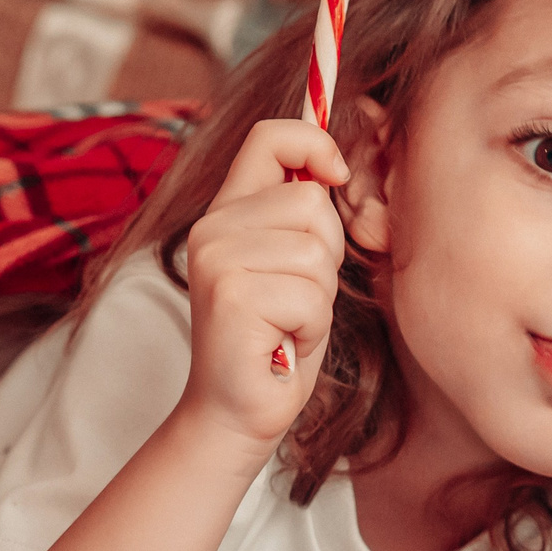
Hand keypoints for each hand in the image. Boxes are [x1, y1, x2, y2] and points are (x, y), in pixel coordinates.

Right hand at [178, 119, 347, 448]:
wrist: (236, 413)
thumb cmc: (276, 342)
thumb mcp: (294, 266)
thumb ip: (302, 217)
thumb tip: (336, 165)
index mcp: (227, 212)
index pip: (269, 136)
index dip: (315, 142)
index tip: (338, 175)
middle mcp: (213, 228)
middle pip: (311, 202)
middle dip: (327, 256)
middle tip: (296, 299)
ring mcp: (217, 260)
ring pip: (317, 251)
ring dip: (320, 299)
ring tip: (288, 323)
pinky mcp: (232, 296)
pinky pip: (312, 296)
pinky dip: (312, 327)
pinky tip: (282, 344)